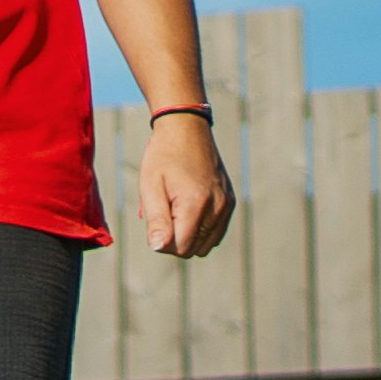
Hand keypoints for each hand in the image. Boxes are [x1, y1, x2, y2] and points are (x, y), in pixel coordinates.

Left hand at [139, 108, 236, 259]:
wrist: (187, 130)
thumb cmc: (163, 157)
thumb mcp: (150, 187)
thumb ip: (156, 220)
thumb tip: (159, 248)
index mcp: (196, 204)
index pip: (180, 248)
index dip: (163, 241)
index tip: (156, 218)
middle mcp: (217, 207)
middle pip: (193, 249)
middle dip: (175, 239)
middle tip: (165, 211)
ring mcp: (226, 205)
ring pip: (206, 244)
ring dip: (188, 235)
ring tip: (177, 209)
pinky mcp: (230, 202)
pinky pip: (216, 232)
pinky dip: (201, 230)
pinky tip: (189, 209)